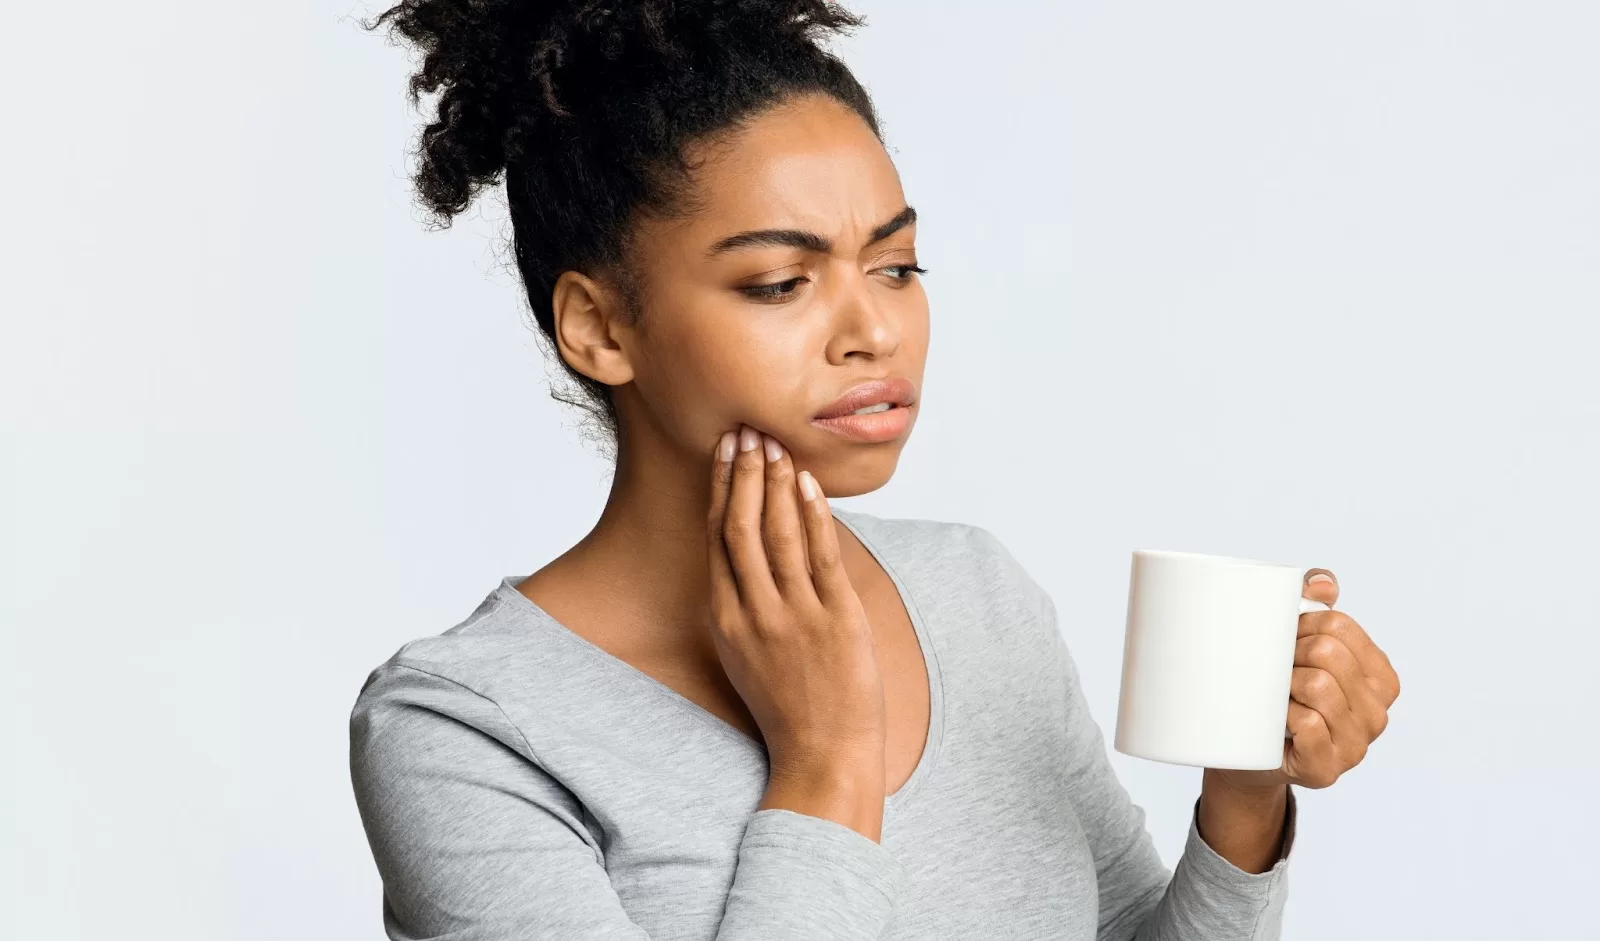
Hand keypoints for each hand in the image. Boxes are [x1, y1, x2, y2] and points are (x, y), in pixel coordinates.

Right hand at [705, 424, 886, 830]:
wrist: (823, 754)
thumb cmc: (788, 705)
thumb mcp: (745, 654)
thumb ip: (742, 604)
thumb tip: (745, 552)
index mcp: (725, 619)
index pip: (717, 538)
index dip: (722, 489)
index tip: (726, 451)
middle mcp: (753, 613)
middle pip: (741, 527)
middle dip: (744, 473)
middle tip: (746, 431)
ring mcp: (794, 616)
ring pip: (778, 534)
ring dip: (776, 484)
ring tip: (775, 445)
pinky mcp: (835, 620)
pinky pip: (821, 556)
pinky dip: (814, 515)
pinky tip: (809, 483)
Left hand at [1212, 568, 1401, 793]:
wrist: (1244, 753)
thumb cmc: (1277, 694)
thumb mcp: (1299, 646)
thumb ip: (1316, 606)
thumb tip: (1322, 583)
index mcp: (1381, 678)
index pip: (1339, 625)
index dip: (1300, 623)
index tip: (1283, 638)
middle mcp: (1377, 713)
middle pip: (1328, 652)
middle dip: (1289, 652)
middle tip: (1272, 668)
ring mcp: (1356, 746)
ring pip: (1318, 686)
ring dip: (1282, 684)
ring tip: (1273, 694)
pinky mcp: (1326, 769)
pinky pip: (1308, 723)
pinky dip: (1283, 715)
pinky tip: (1275, 721)